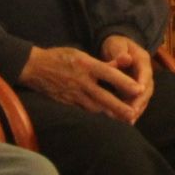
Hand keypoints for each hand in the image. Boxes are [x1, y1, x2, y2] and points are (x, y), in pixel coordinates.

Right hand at [20, 45, 140, 121]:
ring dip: (110, 114)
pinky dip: (96, 115)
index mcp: (87, 65)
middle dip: (120, 107)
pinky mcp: (66, 103)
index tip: (140, 90)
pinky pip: (84, 111)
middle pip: (104, 96)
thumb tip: (125, 61)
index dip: (125, 83)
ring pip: (95, 107)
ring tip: (124, 120)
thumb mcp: (82, 54)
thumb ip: (104, 61)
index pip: (110, 74)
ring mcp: (73, 94)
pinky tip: (105, 119)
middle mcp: (82, 81)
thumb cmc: (61, 57)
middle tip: (134, 114)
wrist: (34, 67)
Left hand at [99, 34, 154, 122]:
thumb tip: (125, 59)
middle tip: (132, 114)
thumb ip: (119, 52)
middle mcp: (146, 71)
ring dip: (138, 109)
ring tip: (129, 121)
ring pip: (144, 97)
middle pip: (148, 88)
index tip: (137, 94)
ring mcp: (143, 81)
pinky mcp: (137, 89)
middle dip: (141, 102)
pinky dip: (134, 110)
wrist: (117, 47)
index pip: (145, 73)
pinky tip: (127, 121)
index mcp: (142, 59)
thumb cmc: (115, 45)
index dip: (142, 84)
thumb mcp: (116, 45)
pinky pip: (138, 101)